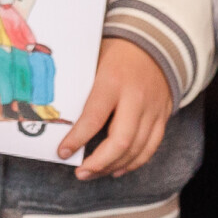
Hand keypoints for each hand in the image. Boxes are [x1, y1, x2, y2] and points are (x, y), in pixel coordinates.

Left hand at [58, 37, 171, 179]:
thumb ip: (80, 86)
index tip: (62, 152)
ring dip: (114, 166)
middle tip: (81, 173)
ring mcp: (153, 109)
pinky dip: (135, 162)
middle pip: (121, 140)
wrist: (155, 43)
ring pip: (138, 148)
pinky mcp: (163, 116)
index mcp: (113, 81)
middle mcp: (136, 98)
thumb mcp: (94, 61)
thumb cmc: (116, 52)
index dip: (77, 139)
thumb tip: (54, 112)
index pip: (93, 117)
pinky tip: (118, 168)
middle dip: (99, 162)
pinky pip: (152, 146)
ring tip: (94, 173)